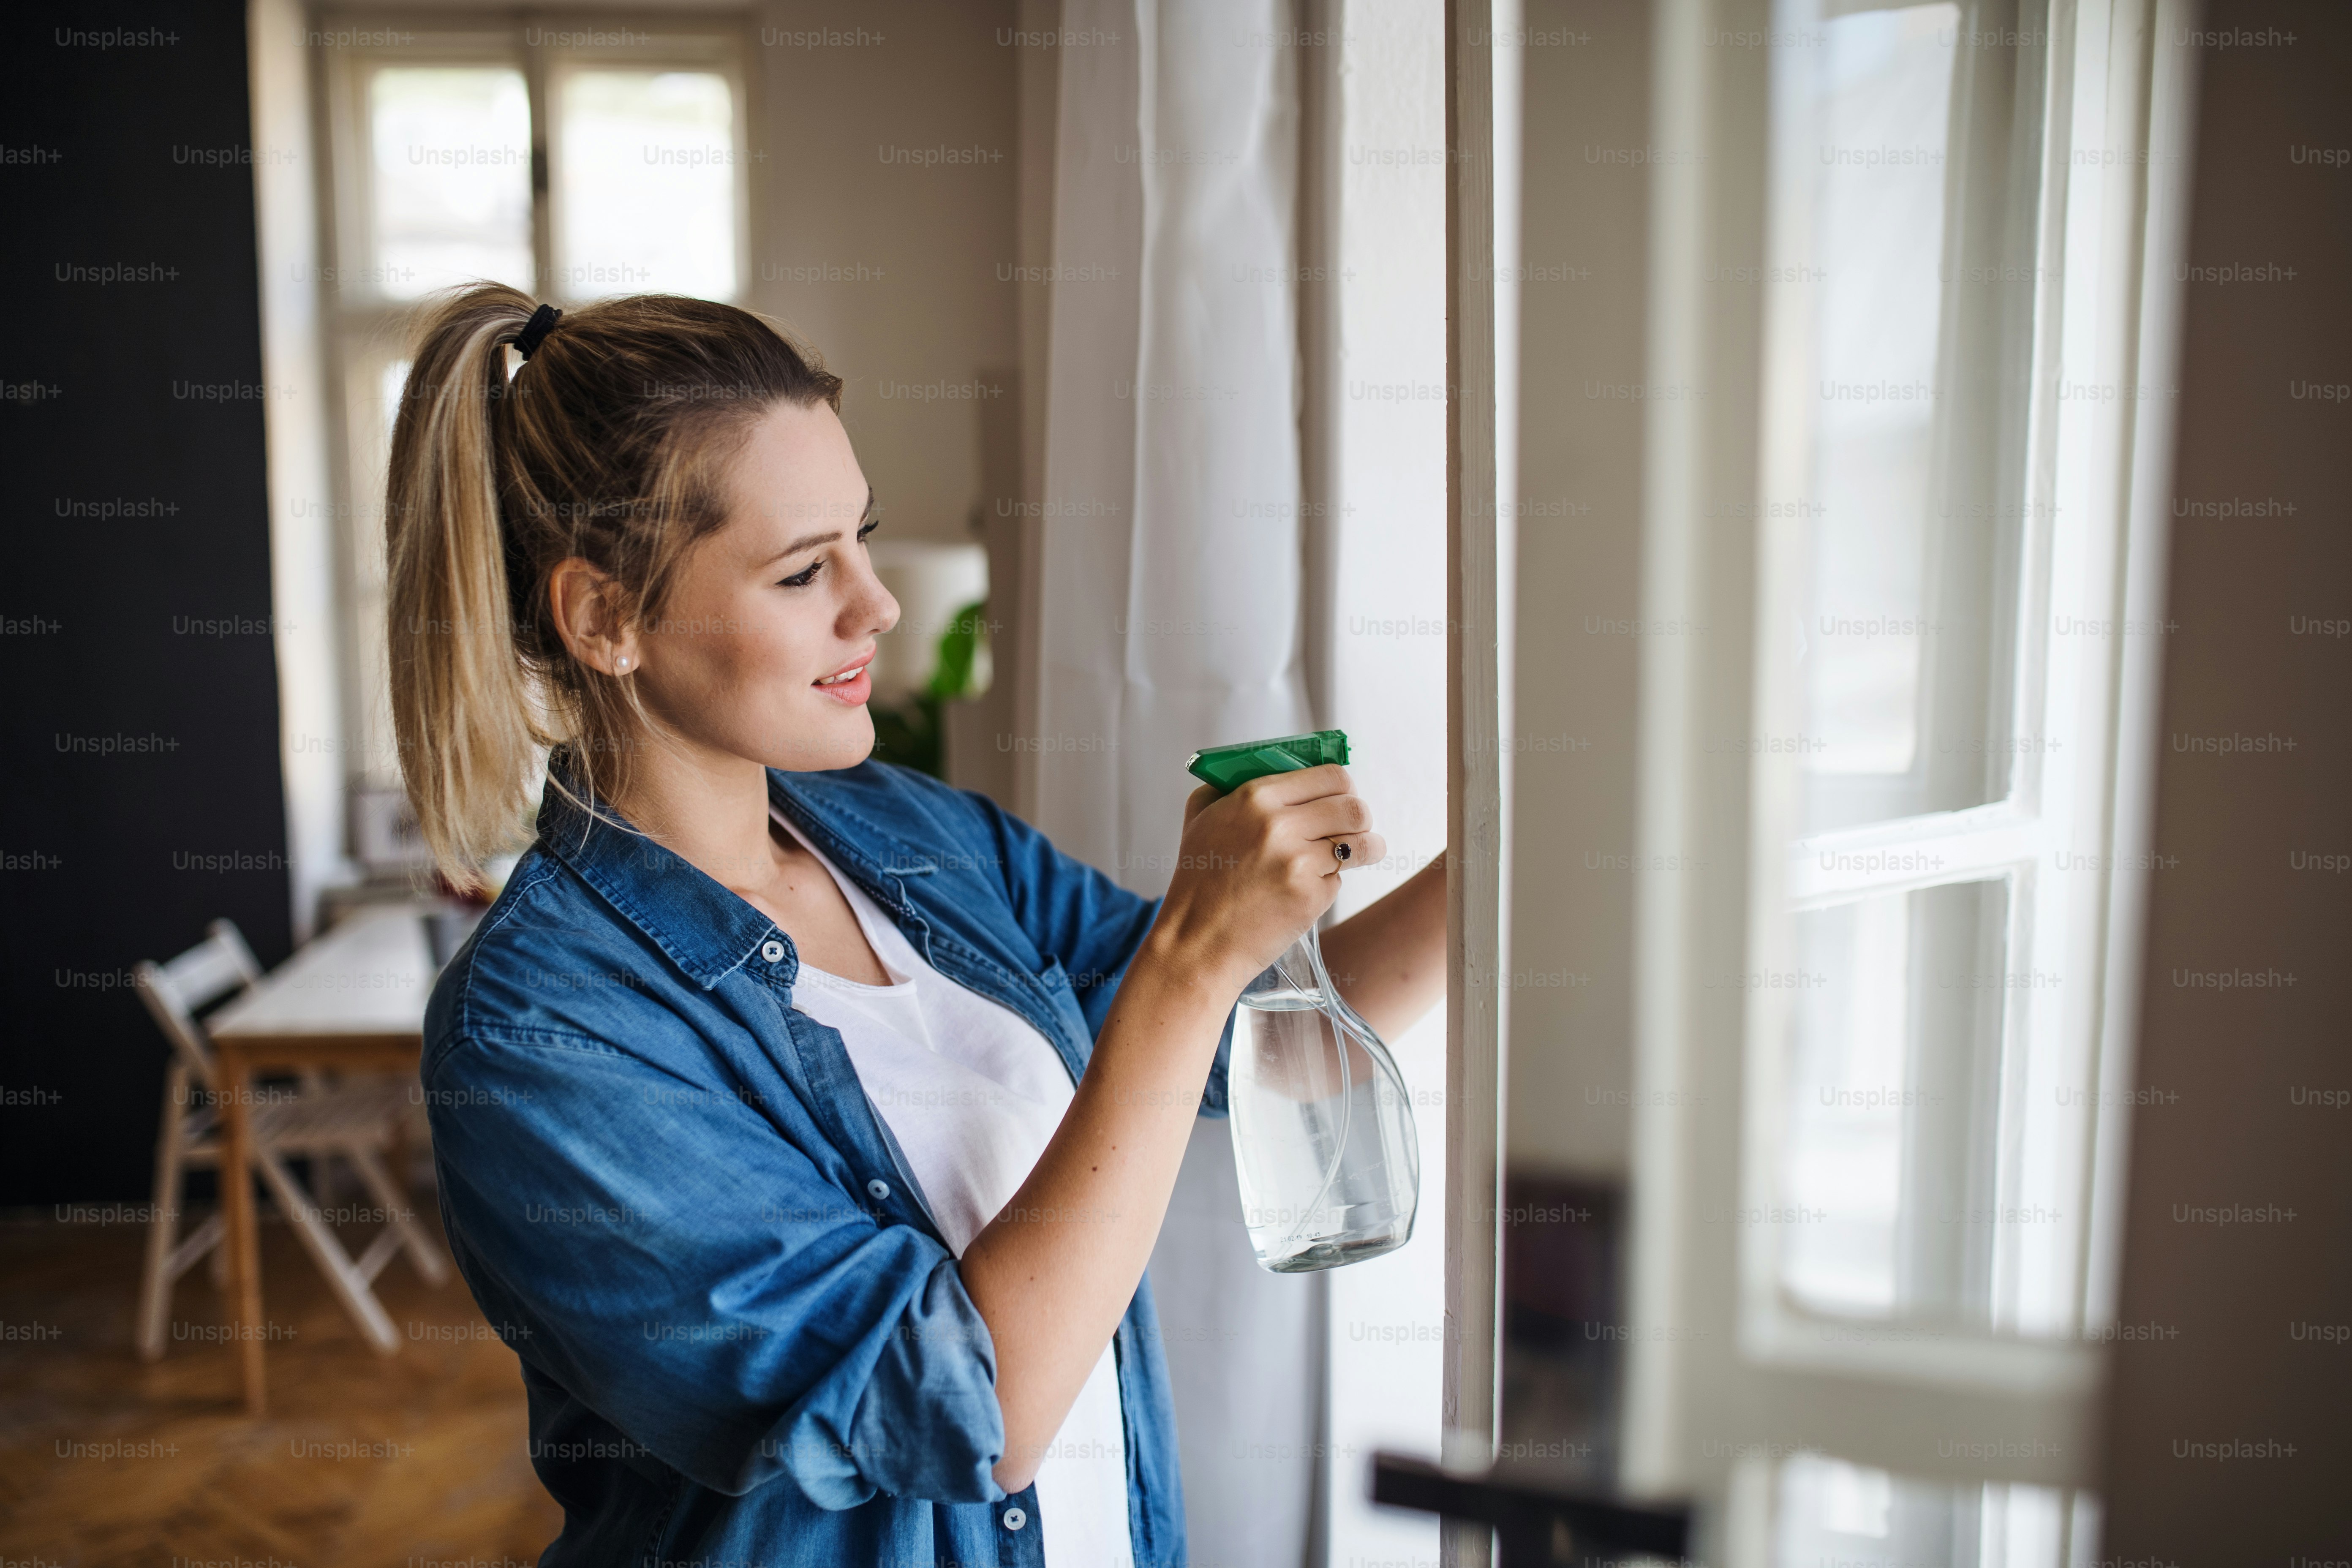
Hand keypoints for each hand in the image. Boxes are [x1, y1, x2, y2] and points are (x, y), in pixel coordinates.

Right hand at [1146, 764, 1384, 993]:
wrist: (1196, 941)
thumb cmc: (1199, 881)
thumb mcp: (1201, 818)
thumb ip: (1231, 786)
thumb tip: (1269, 766)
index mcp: (1256, 797)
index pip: (1329, 775)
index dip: (1343, 787)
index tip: (1342, 796)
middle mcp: (1280, 825)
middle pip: (1354, 807)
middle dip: (1361, 817)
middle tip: (1356, 826)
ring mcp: (1298, 863)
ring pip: (1359, 844)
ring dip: (1367, 847)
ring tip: (1364, 851)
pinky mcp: (1310, 897)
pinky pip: (1338, 879)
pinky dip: (1330, 883)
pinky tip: (1309, 889)